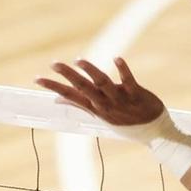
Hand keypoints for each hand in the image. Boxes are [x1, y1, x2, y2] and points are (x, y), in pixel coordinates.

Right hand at [36, 57, 165, 126]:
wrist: (154, 132)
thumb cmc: (125, 121)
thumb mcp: (100, 115)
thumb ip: (80, 104)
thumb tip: (58, 99)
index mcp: (95, 107)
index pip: (70, 95)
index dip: (53, 87)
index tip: (37, 78)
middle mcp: (104, 104)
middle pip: (83, 87)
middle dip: (68, 75)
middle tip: (53, 63)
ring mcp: (120, 100)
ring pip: (103, 84)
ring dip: (91, 71)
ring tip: (78, 60)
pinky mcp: (136, 95)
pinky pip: (128, 82)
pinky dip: (122, 70)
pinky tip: (116, 58)